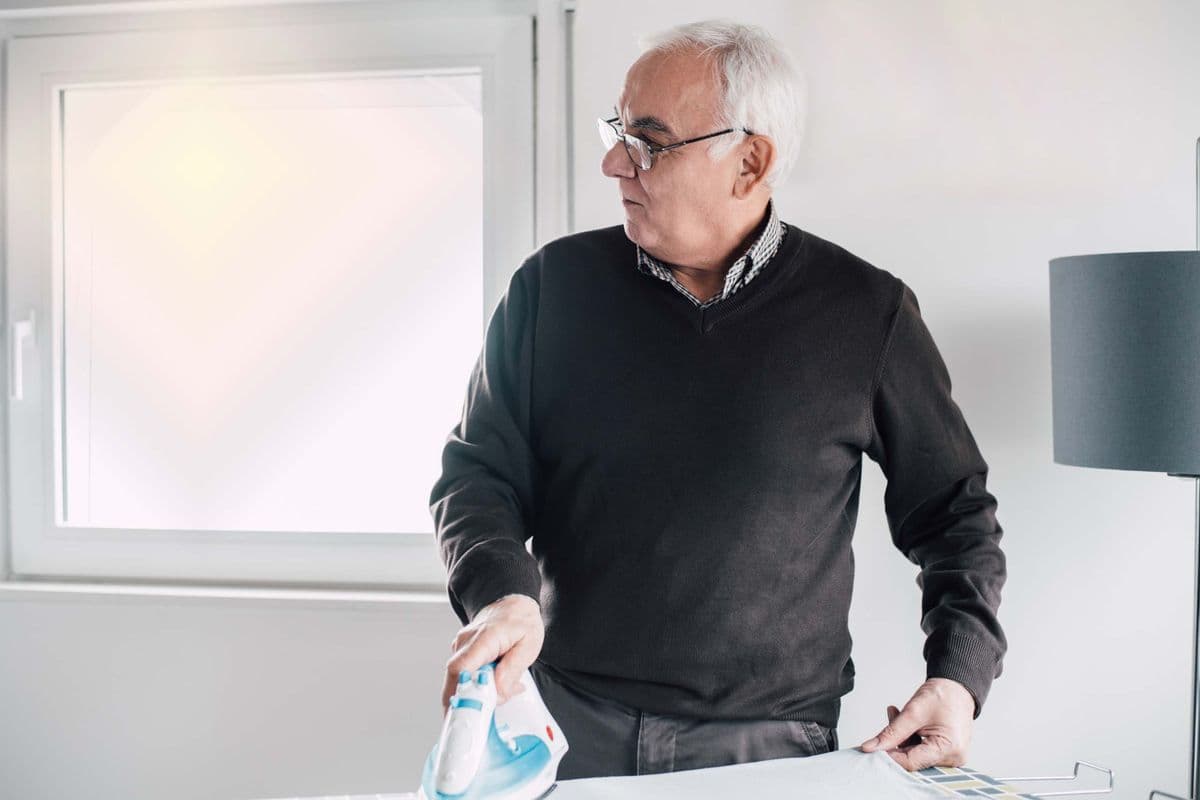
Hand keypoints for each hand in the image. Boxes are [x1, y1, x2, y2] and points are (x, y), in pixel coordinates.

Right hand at [442, 593, 543, 714]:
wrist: (512, 602)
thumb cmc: (521, 621)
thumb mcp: (528, 646)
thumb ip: (512, 670)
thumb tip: (498, 693)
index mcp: (484, 638)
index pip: (461, 668)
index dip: (460, 693)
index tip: (469, 712)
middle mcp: (465, 642)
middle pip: (454, 679)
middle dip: (463, 702)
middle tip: (479, 718)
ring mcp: (460, 647)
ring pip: (457, 680)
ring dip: (471, 696)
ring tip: (492, 700)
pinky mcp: (461, 652)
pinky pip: (462, 676)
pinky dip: (472, 688)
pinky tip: (489, 689)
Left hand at [858, 678, 974, 770]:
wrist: (958, 688)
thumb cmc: (943, 695)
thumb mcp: (913, 712)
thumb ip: (891, 732)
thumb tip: (870, 747)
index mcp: (949, 749)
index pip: (910, 762)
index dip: (888, 755)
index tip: (872, 747)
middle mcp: (953, 758)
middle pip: (912, 759)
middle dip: (896, 741)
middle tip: (890, 717)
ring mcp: (951, 757)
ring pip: (914, 755)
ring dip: (902, 737)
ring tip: (897, 713)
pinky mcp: (946, 753)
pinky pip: (921, 751)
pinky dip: (910, 738)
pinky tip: (906, 721)